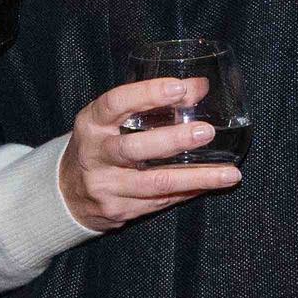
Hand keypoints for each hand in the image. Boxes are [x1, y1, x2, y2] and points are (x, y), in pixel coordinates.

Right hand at [58, 77, 240, 229]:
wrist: (68, 192)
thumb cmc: (100, 144)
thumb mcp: (114, 119)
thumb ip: (151, 102)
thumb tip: (199, 87)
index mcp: (92, 123)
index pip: (116, 103)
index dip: (148, 94)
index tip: (180, 88)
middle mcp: (96, 155)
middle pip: (134, 148)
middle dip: (173, 140)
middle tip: (207, 132)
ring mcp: (107, 187)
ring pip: (155, 184)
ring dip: (196, 178)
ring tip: (229, 174)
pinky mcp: (120, 210)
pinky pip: (161, 201)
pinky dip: (190, 192)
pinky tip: (212, 184)